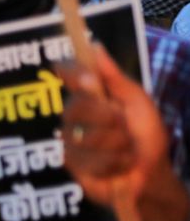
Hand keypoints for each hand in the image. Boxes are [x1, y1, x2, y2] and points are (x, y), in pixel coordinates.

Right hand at [59, 46, 189, 220]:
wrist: (152, 174)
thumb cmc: (145, 135)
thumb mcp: (137, 102)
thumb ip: (115, 77)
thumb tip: (95, 46)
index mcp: (88, 95)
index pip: (68, 74)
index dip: (74, 73)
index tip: (92, 80)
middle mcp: (73, 116)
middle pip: (79, 107)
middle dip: (111, 119)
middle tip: (125, 127)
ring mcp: (69, 141)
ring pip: (88, 137)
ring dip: (118, 146)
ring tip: (125, 151)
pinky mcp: (72, 166)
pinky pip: (93, 160)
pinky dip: (115, 164)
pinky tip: (119, 166)